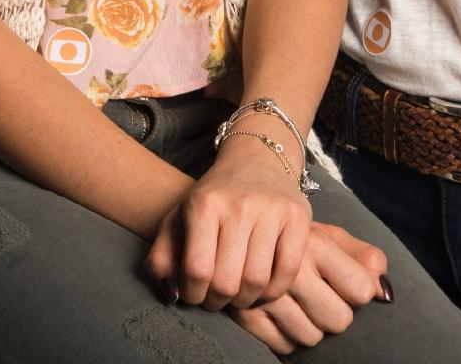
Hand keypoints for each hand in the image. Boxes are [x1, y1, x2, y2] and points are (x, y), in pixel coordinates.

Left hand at [144, 136, 312, 310]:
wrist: (256, 158)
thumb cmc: (214, 197)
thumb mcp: (178, 217)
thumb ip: (162, 256)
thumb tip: (171, 294)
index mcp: (204, 204)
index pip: (196, 270)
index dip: (192, 294)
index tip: (194, 294)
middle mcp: (239, 205)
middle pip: (227, 281)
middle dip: (217, 301)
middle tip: (216, 298)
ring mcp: (271, 210)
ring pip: (257, 281)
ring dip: (245, 300)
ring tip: (237, 295)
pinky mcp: (298, 216)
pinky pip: (288, 271)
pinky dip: (274, 290)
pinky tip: (262, 288)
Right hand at [231, 221, 390, 355]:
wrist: (242, 234)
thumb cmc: (300, 241)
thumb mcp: (334, 238)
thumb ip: (367, 259)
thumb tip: (384, 294)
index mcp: (315, 242)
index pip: (360, 291)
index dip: (355, 291)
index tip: (340, 280)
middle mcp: (290, 268)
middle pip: (338, 320)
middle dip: (334, 313)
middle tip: (319, 296)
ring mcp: (265, 294)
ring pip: (311, 338)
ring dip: (310, 327)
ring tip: (298, 304)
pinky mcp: (245, 314)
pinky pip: (284, 347)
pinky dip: (286, 337)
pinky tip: (280, 315)